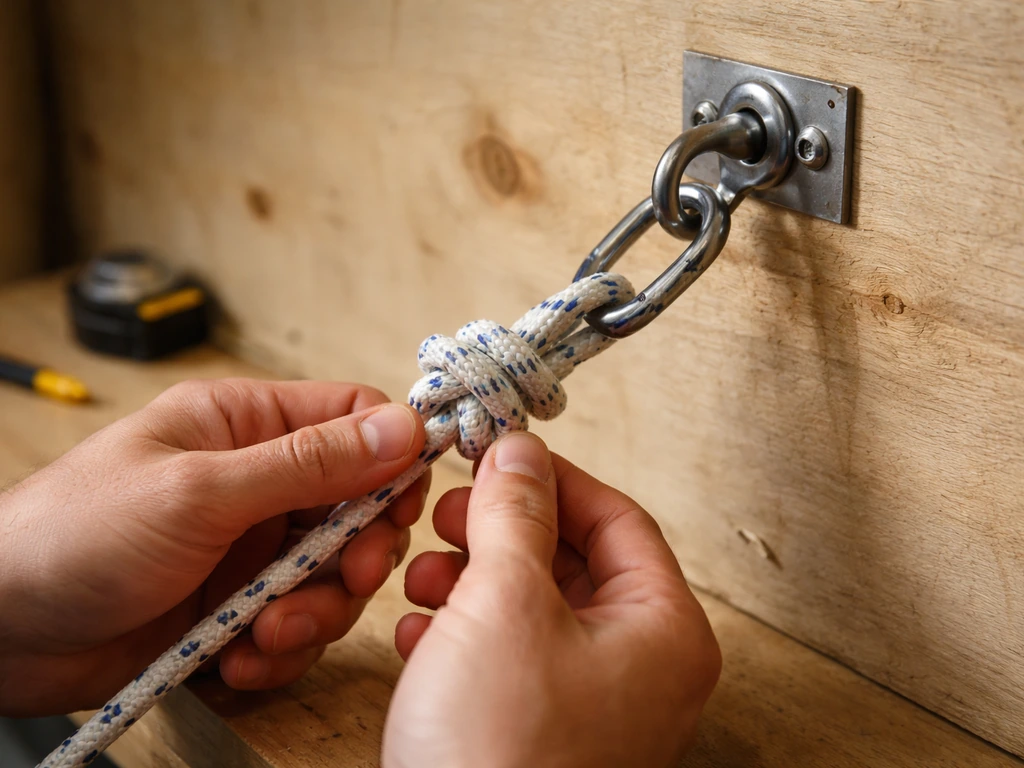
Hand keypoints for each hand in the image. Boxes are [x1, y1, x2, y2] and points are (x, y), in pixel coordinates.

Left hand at [0, 378, 427, 715]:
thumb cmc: (74, 535)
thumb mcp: (200, 492)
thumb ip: (309, 463)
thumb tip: (404, 428)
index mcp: (247, 425)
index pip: (354, 420)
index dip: (393, 457)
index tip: (404, 505)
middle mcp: (258, 483)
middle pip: (360, 507)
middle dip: (358, 553)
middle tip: (344, 579)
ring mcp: (250, 548)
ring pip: (335, 576)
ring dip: (314, 613)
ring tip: (263, 633)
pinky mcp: (238, 606)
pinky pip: (297, 627)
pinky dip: (279, 651)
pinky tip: (236, 659)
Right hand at [383, 432, 720, 767]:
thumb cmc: (498, 754)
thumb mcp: (504, 602)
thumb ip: (514, 514)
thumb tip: (518, 450)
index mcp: (663, 632)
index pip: (618, 519)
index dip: (554, 479)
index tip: (499, 456)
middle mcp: (640, 670)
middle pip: (572, 562)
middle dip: (501, 534)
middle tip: (450, 514)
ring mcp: (592, 706)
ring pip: (532, 609)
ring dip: (472, 581)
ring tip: (422, 577)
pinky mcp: (541, 734)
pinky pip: (509, 659)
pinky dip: (463, 634)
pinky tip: (418, 634)